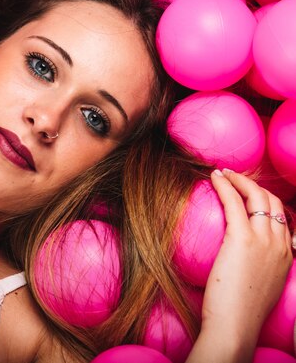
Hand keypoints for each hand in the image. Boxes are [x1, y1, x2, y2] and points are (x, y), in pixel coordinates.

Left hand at [187, 169, 291, 362]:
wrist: (235, 325)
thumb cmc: (238, 311)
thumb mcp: (256, 286)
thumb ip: (254, 269)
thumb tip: (236, 262)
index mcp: (285, 256)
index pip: (282, 219)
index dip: (265, 203)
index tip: (248, 195)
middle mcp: (280, 244)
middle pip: (272, 202)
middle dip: (254, 185)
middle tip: (233, 178)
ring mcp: (264, 240)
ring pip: (257, 197)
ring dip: (239, 180)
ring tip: (222, 174)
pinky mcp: (242, 238)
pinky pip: (234, 202)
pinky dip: (225, 186)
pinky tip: (214, 178)